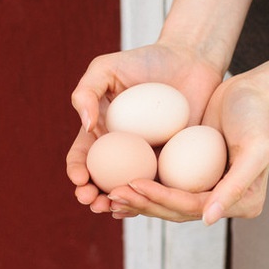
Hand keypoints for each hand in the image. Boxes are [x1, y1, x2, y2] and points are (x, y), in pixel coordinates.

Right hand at [66, 41, 221, 211]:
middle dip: (93, 198)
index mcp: (102, 133)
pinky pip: (165, 186)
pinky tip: (150, 204)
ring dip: (121, 205)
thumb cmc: (146, 60)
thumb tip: (85, 126)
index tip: (81, 179)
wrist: (190, 60)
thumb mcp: (107, 68)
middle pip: (103, 182)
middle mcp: (124, 152)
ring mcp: (150, 160)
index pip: (84, 159)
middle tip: (94, 202)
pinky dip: (154, 199)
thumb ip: (87, 91)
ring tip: (116, 208)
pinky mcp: (178, 164)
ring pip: (133, 191)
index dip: (77, 172)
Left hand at [105, 74, 268, 223]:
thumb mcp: (255, 148)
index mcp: (243, 203)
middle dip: (143, 204)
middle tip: (112, 193)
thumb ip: (235, 185)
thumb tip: (207, 219)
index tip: (133, 185)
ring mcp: (208, 190)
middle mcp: (224, 201)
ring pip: (167, 201)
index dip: (161, 199)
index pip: (192, 207)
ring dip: (138, 199)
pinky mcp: (194, 175)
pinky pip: (166, 183)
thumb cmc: (257, 117)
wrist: (254, 93)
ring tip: (109, 192)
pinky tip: (119, 181)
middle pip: (177, 210)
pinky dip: (144, 184)